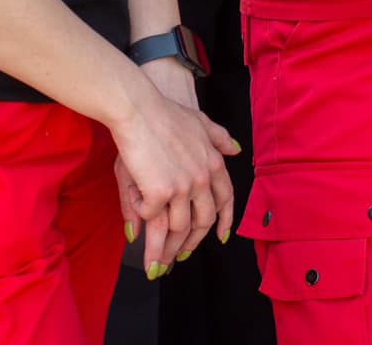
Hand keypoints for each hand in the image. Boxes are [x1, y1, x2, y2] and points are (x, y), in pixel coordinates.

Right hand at [109, 69, 240, 277]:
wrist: (138, 108)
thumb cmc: (164, 113)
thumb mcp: (199, 121)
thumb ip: (219, 137)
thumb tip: (236, 151)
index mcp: (214, 163)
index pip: (226, 200)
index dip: (224, 222)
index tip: (221, 238)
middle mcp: (203, 178)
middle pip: (202, 222)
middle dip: (190, 245)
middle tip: (179, 258)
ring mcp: (183, 187)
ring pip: (177, 228)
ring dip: (164, 249)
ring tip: (155, 264)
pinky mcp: (160, 192)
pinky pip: (151, 216)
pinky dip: (142, 218)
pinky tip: (136, 215)